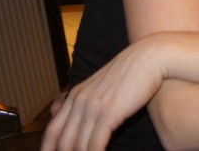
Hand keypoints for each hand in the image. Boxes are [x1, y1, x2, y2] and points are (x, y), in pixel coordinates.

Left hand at [40, 39, 164, 150]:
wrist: (150, 57)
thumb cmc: (132, 72)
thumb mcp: (104, 86)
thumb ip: (90, 101)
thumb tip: (80, 117)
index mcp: (76, 95)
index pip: (52, 132)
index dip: (48, 150)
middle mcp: (79, 101)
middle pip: (61, 143)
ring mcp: (92, 107)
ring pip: (77, 147)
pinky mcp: (108, 113)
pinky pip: (95, 146)